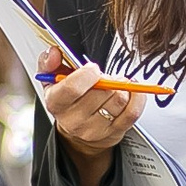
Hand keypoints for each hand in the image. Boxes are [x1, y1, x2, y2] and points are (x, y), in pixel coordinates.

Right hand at [39, 46, 145, 185]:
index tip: (92, 69)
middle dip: (106, 78)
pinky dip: (136, 97)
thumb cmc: (67, 101)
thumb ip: (49, 63)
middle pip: (101, 92)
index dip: (88, 74)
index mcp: (56, 103)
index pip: (73, 87)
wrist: (77, 131)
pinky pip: (133, 111)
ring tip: (114, 85)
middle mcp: (74, 120)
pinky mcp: (114, 132)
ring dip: (121, 86)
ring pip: (118, 100)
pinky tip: (130, 91)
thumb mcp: (52, 80)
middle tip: (103, 77)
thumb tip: (54, 53)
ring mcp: (95, 129)